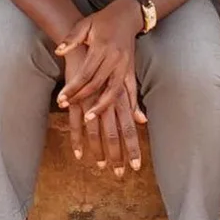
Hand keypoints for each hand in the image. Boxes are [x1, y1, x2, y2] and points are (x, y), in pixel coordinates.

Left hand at [55, 0, 145, 120]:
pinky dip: (130, 104)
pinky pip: (131, 89)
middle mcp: (114, 58)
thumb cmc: (103, 20)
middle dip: (81, 98)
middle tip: (66, 107)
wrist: (127, 15)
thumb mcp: (85, 24)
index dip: (72, 88)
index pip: (85, 74)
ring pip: (114, 91)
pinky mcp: (132, 69)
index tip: (61, 99)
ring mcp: (125, 65)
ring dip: (102, 107)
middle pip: (97, 84)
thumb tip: (58, 51)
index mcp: (102, 47)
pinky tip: (127, 117)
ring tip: (88, 118)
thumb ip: (71, 38)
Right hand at [62, 47, 144, 176]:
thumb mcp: (123, 82)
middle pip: (115, 134)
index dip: (133, 147)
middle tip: (120, 174)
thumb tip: (143, 120)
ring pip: (97, 132)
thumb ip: (132, 102)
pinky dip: (78, 139)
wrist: (85, 45)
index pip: (129, 129)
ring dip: (99, 151)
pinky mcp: (76, 100)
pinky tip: (79, 153)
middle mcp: (108, 103)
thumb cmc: (105, 64)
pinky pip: (76, 124)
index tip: (136, 165)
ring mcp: (91, 102)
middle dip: (118, 155)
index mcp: (120, 99)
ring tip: (101, 166)